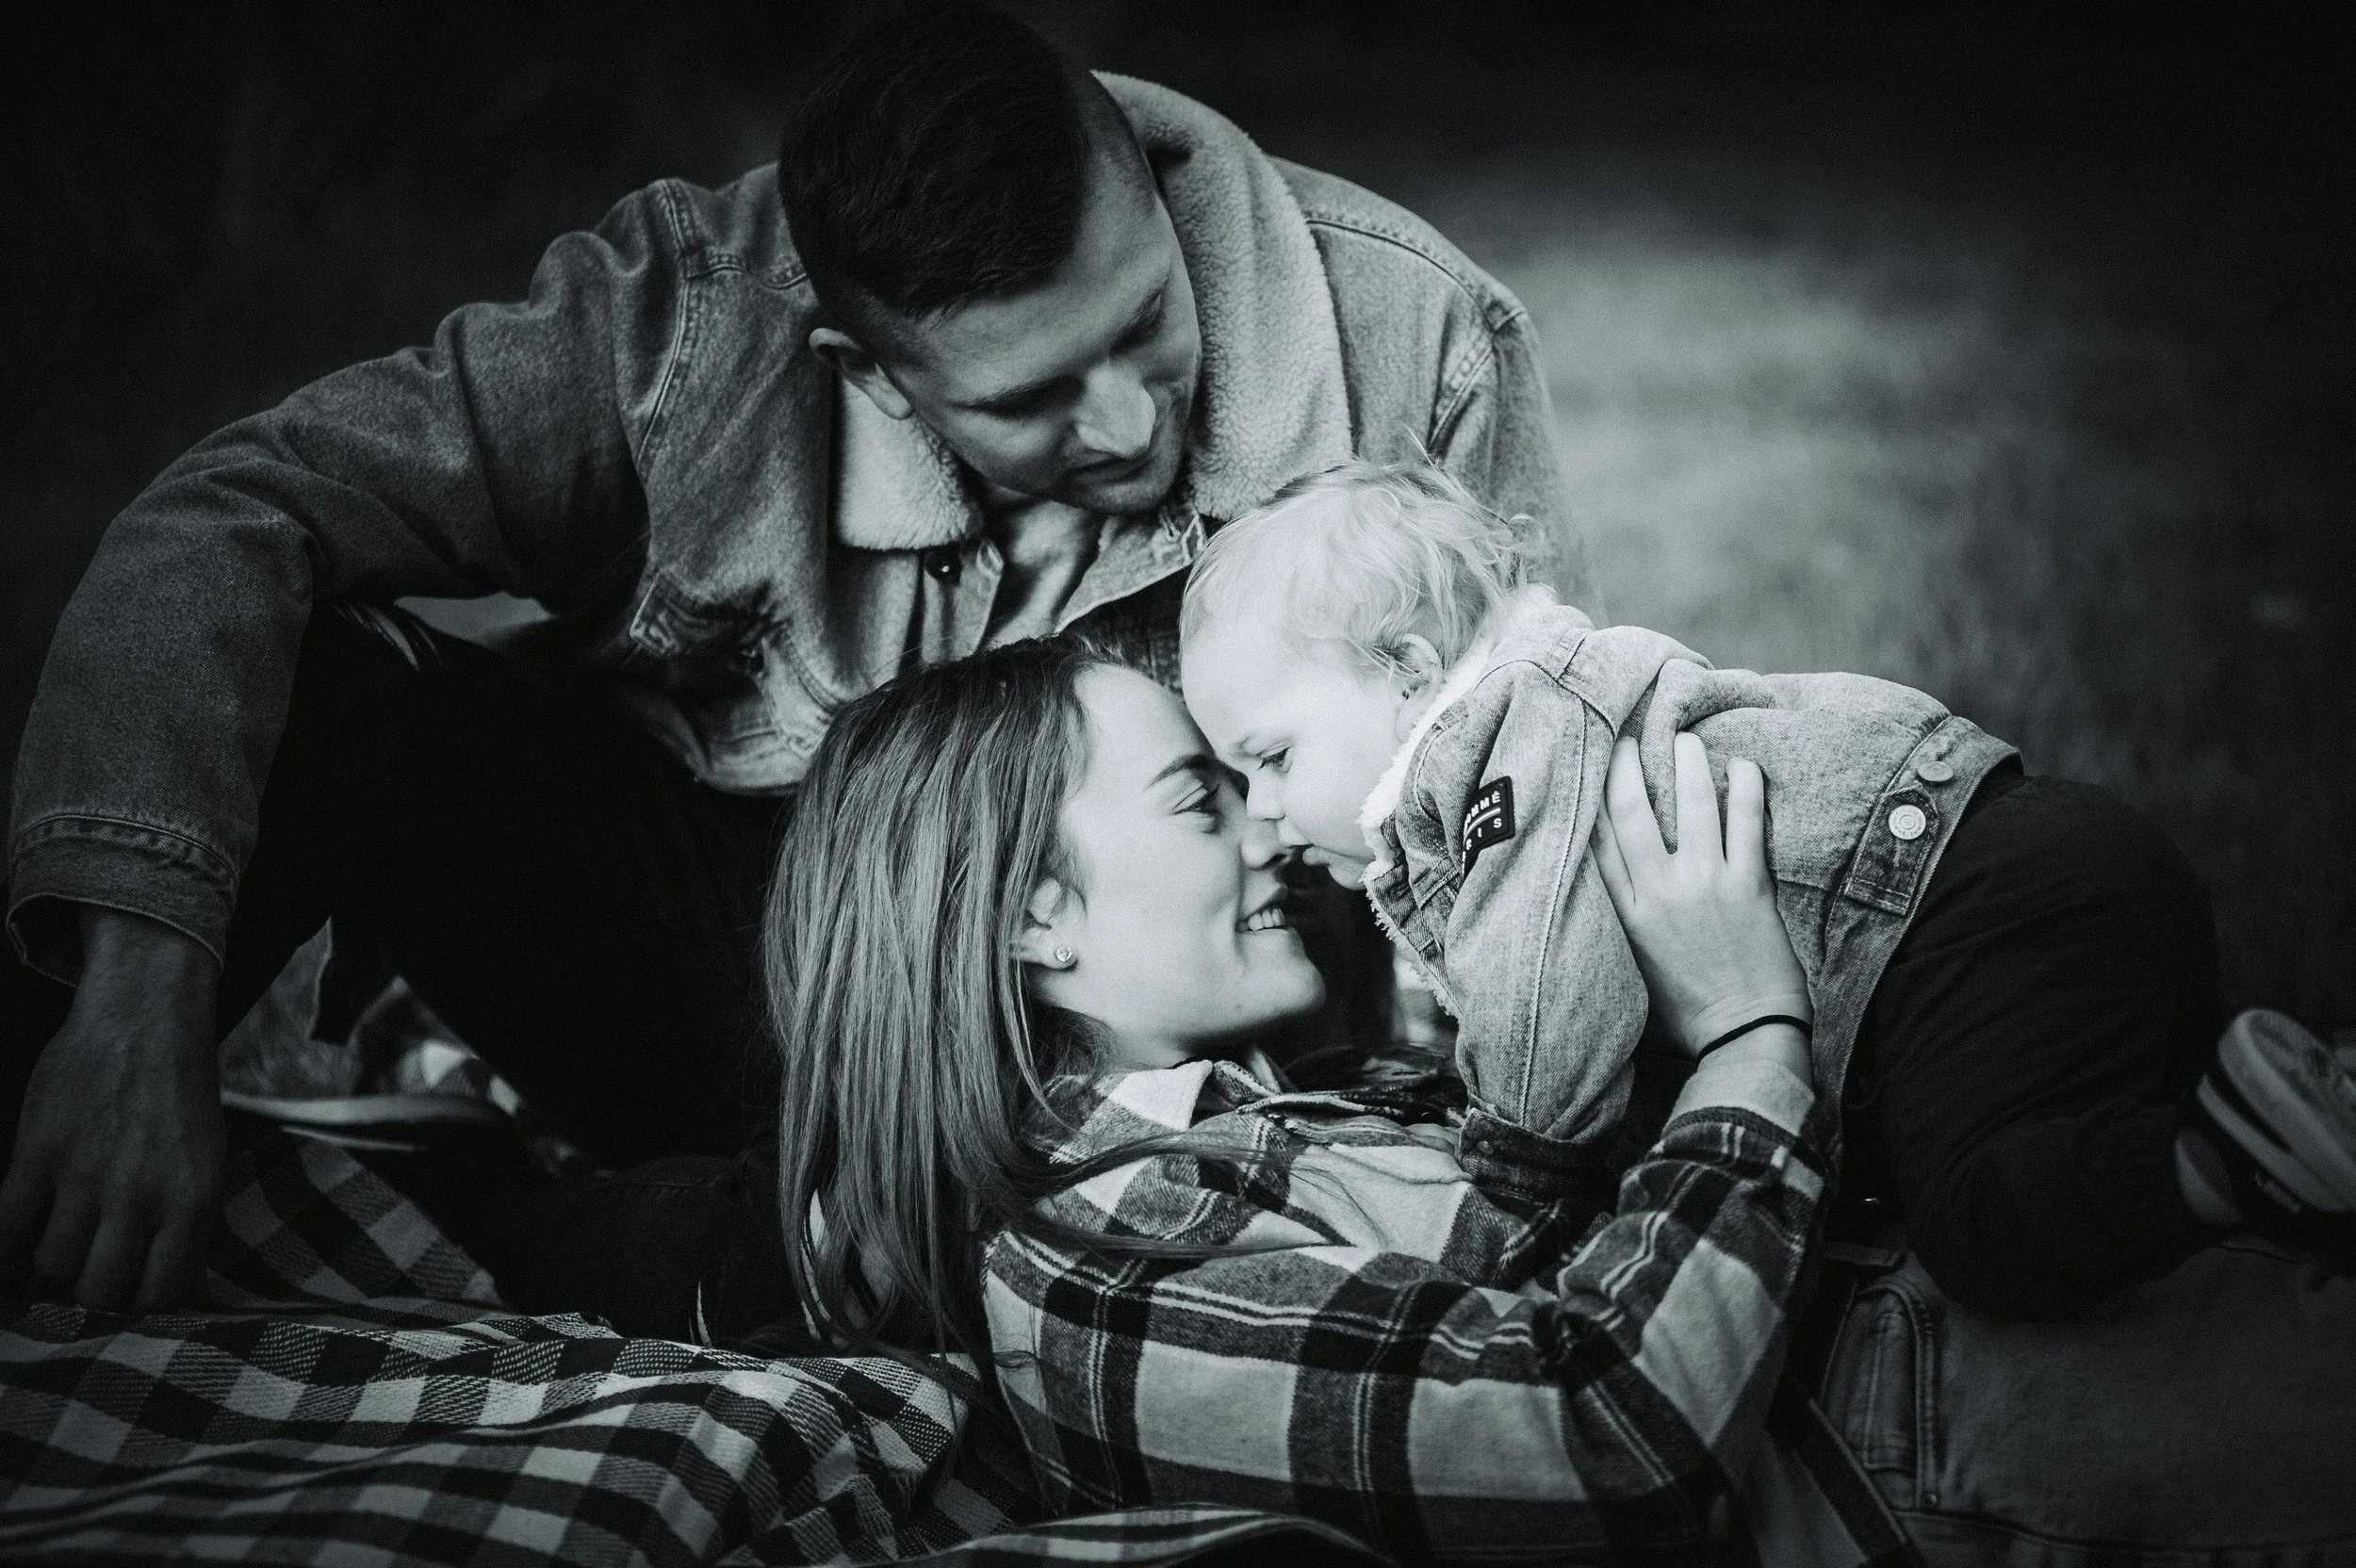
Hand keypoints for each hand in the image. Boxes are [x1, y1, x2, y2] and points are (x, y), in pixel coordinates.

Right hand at [0, 908, 225, 1310]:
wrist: (146, 1018)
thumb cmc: (180, 1095)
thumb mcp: (206, 1162)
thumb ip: (185, 1224)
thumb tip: (167, 1293)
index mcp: (193, 1200)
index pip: (158, 1295)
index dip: (138, 1309)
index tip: (126, 1301)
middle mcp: (141, 1194)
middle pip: (98, 1290)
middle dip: (90, 1296)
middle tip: (86, 1279)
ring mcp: (86, 1173)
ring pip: (50, 1264)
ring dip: (49, 1265)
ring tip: (58, 1247)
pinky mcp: (39, 1150)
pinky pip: (7, 1227)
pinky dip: (5, 1247)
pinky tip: (14, 1243)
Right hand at [1591, 733, 1811, 1058]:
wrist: (1743, 1035)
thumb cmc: (1687, 1014)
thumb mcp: (1632, 973)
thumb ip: (1617, 932)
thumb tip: (1597, 907)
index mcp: (1626, 915)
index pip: (1597, 843)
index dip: (1591, 798)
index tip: (1590, 767)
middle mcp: (1659, 892)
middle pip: (1631, 813)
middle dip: (1628, 767)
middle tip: (1632, 738)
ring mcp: (1705, 885)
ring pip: (1690, 805)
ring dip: (1687, 763)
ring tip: (1686, 738)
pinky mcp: (1749, 887)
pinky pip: (1746, 823)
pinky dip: (1745, 788)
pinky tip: (1743, 766)